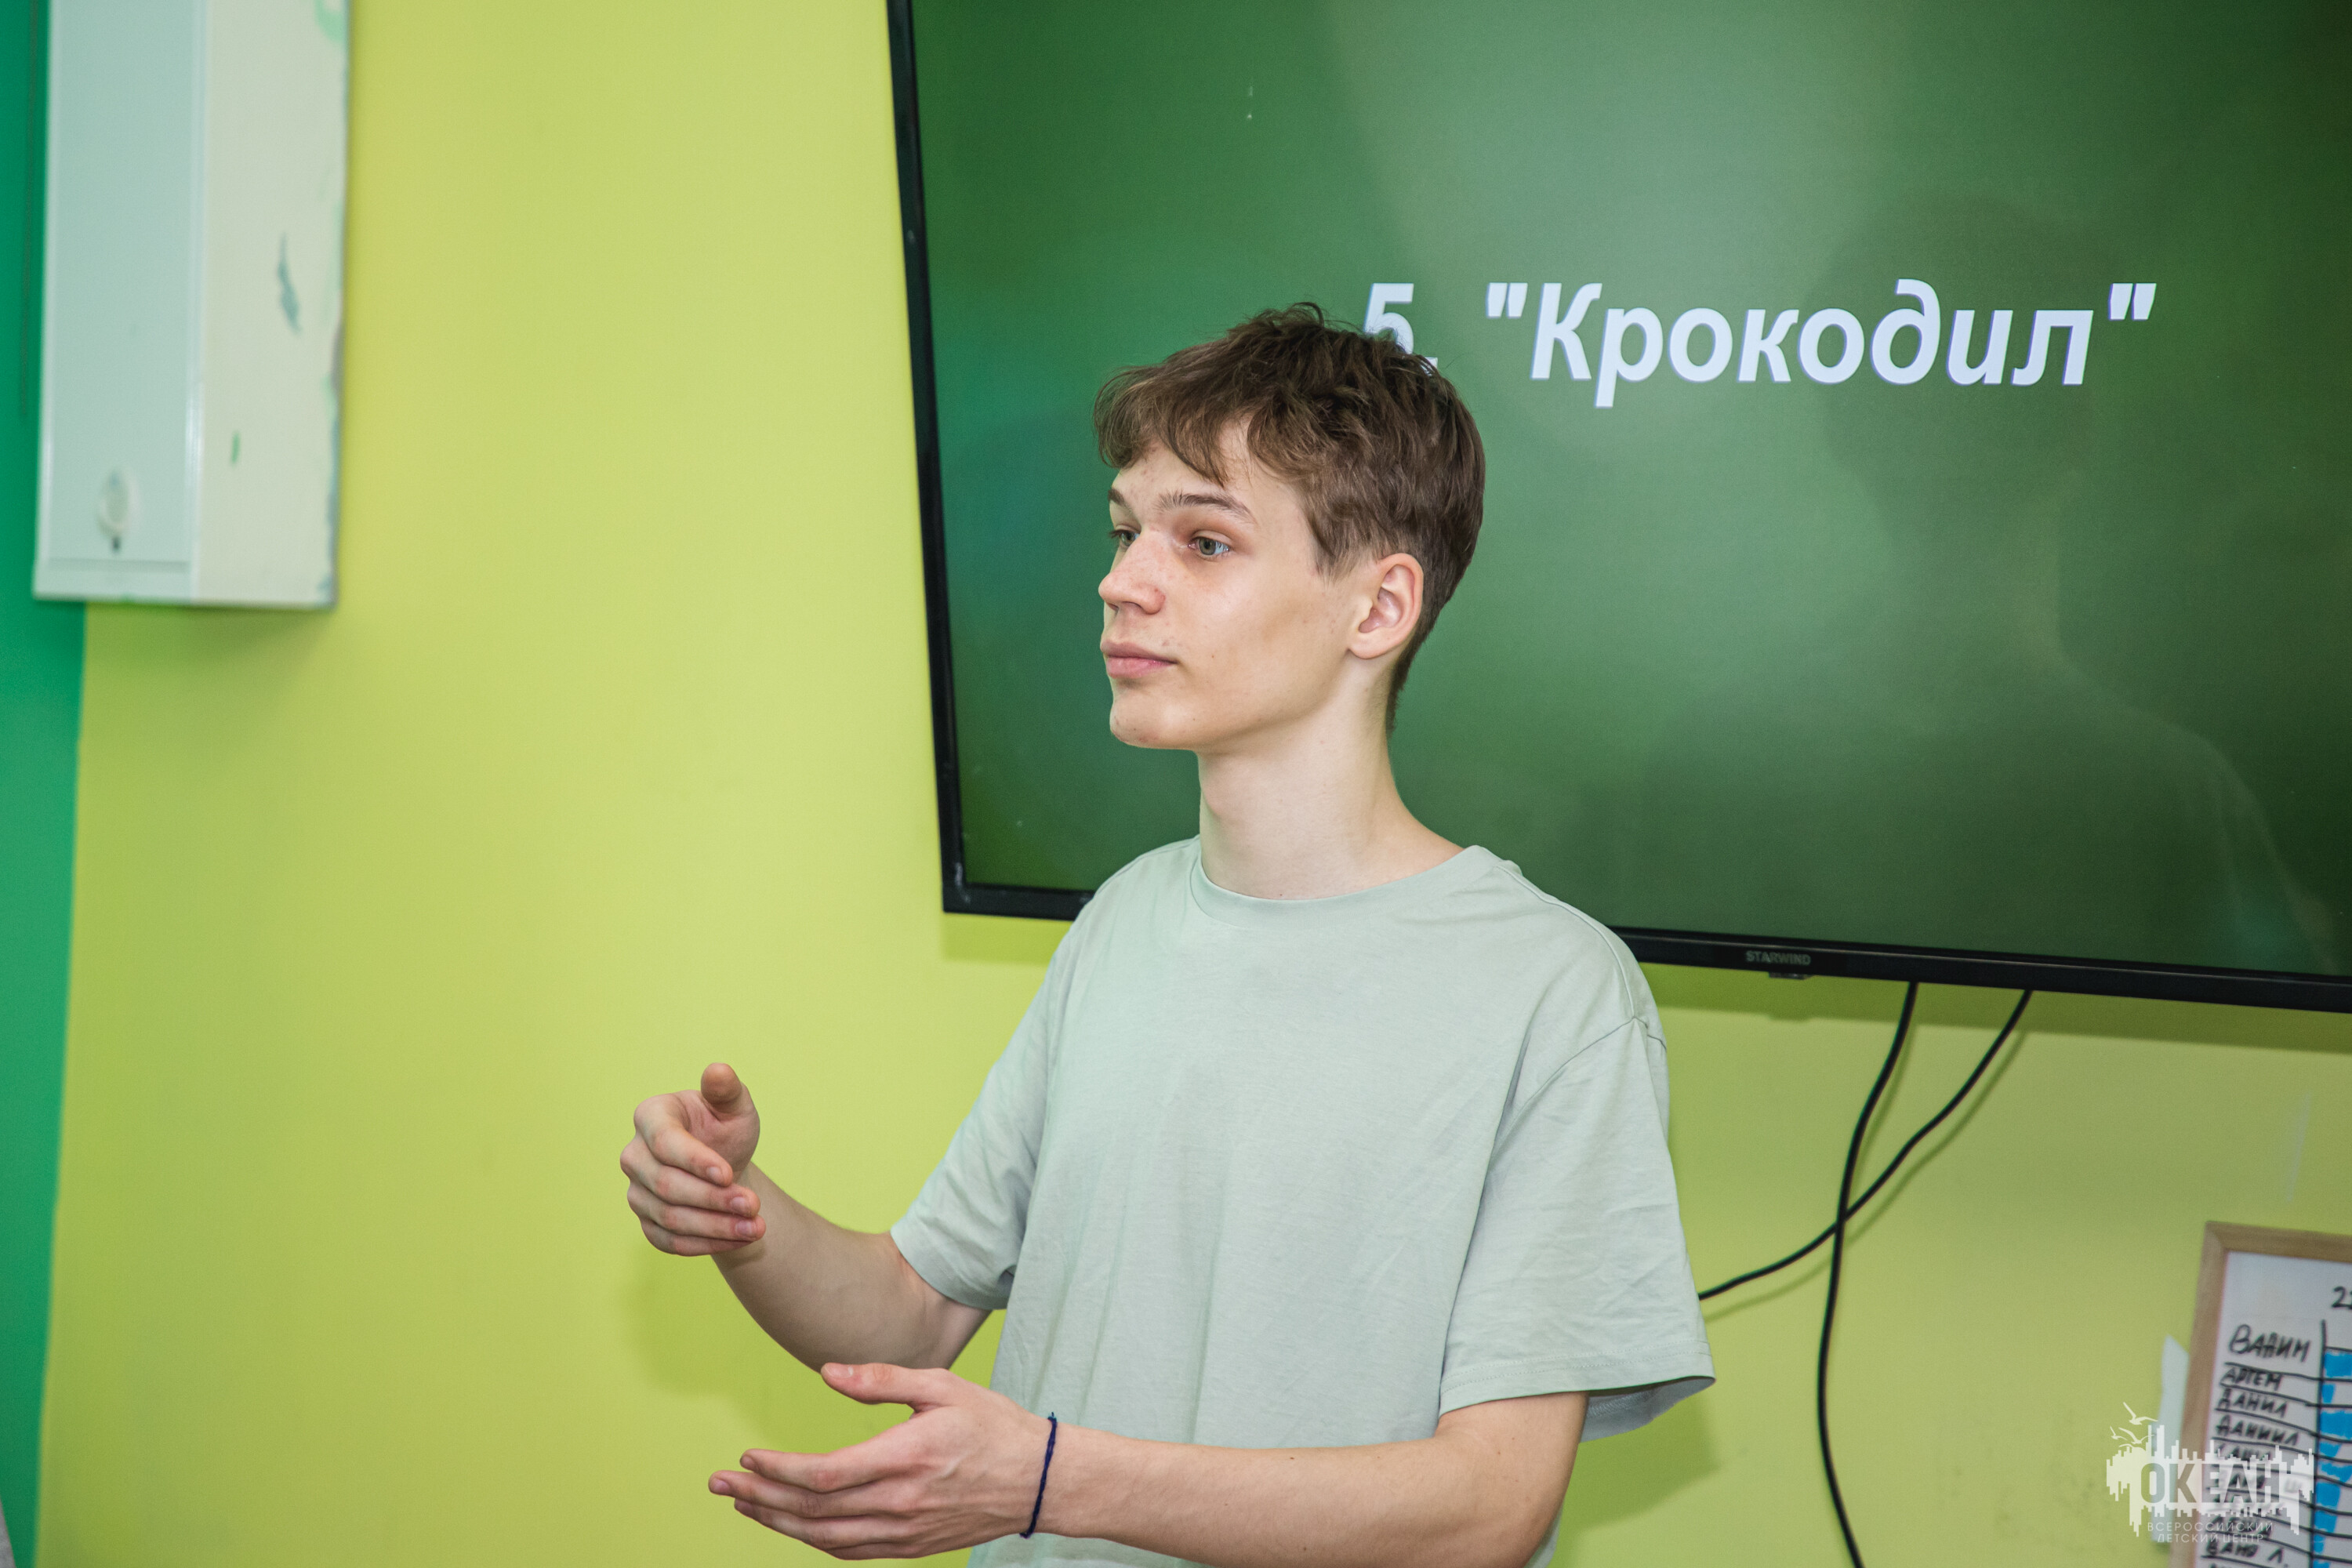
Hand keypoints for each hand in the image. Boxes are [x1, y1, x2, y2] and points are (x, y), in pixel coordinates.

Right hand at [620, 1062, 765, 1254]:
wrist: (723, 1168)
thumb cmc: (725, 1128)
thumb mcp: (734, 1107)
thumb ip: (727, 1090)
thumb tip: (718, 1071)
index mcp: (651, 1116)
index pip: (665, 1141)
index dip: (695, 1160)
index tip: (728, 1174)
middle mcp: (635, 1154)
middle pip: (666, 1185)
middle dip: (712, 1199)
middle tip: (753, 1206)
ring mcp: (637, 1191)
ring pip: (669, 1217)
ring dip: (715, 1226)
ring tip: (756, 1227)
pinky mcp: (647, 1222)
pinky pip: (670, 1241)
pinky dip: (707, 1244)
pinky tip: (741, 1239)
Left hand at [709, 1363, 1053, 1556]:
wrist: (1040, 1480)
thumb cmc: (993, 1425)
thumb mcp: (943, 1385)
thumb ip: (882, 1380)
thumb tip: (828, 1373)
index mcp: (907, 1457)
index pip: (825, 1474)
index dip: (778, 1469)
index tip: (748, 1455)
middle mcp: (901, 1503)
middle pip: (813, 1511)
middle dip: (759, 1496)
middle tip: (719, 1482)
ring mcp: (905, 1532)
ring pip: (824, 1538)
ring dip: (776, 1523)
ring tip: (743, 1503)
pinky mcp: (911, 1547)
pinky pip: (849, 1551)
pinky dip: (812, 1541)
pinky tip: (791, 1525)